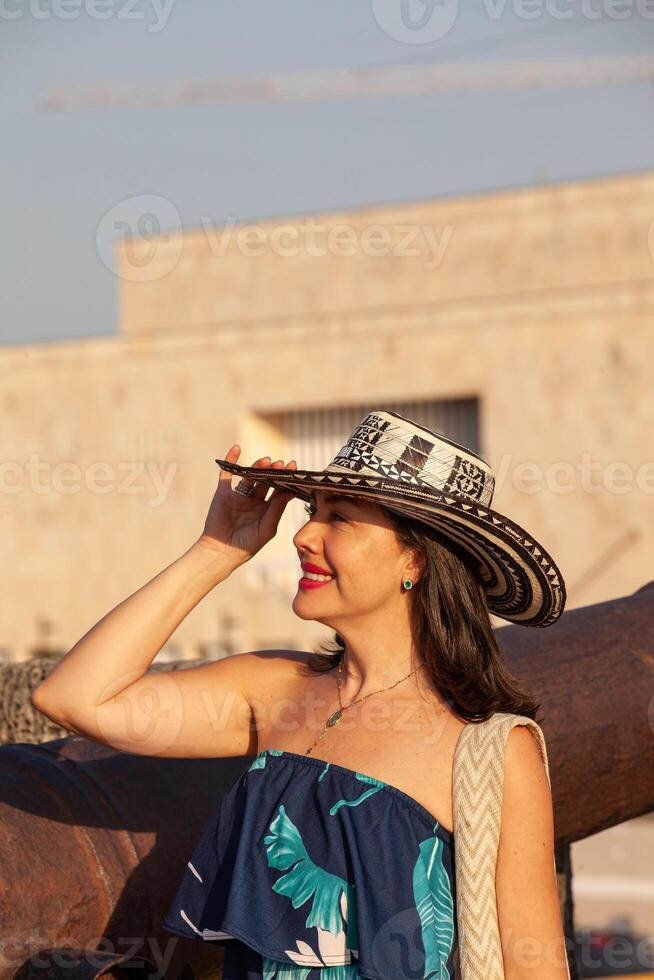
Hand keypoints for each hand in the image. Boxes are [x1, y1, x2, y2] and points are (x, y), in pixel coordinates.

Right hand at [197, 445, 297, 564]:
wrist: (221, 552)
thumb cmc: (247, 545)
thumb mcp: (267, 527)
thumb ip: (277, 508)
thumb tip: (289, 490)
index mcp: (267, 510)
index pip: (279, 490)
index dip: (287, 479)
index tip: (294, 468)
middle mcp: (254, 501)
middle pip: (265, 481)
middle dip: (273, 471)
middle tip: (280, 463)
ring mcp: (238, 496)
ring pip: (249, 476)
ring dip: (257, 466)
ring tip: (266, 461)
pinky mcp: (223, 493)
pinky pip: (227, 474)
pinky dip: (231, 460)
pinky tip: (237, 448)